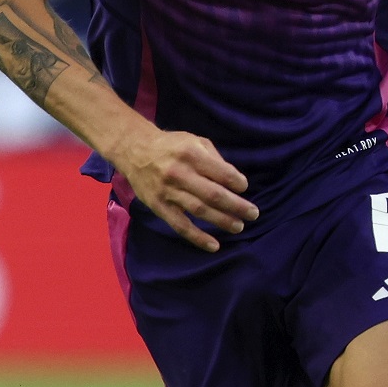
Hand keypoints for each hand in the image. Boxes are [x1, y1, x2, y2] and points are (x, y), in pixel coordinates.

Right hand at [112, 125, 256, 251]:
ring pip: (199, 211)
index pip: (221, 172)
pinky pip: (180, 225)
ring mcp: (168, 192)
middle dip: (237, 206)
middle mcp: (179, 173)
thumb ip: (215, 159)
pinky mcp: (158, 206)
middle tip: (253, 214)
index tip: (244, 187)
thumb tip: (235, 181)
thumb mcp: (195, 141)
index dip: (236, 182)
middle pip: (213, 195)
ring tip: (239, 227)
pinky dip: (198, 237)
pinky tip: (214, 245)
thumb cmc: (172, 146)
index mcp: (191, 154)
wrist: (134, 150)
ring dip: (222, 221)